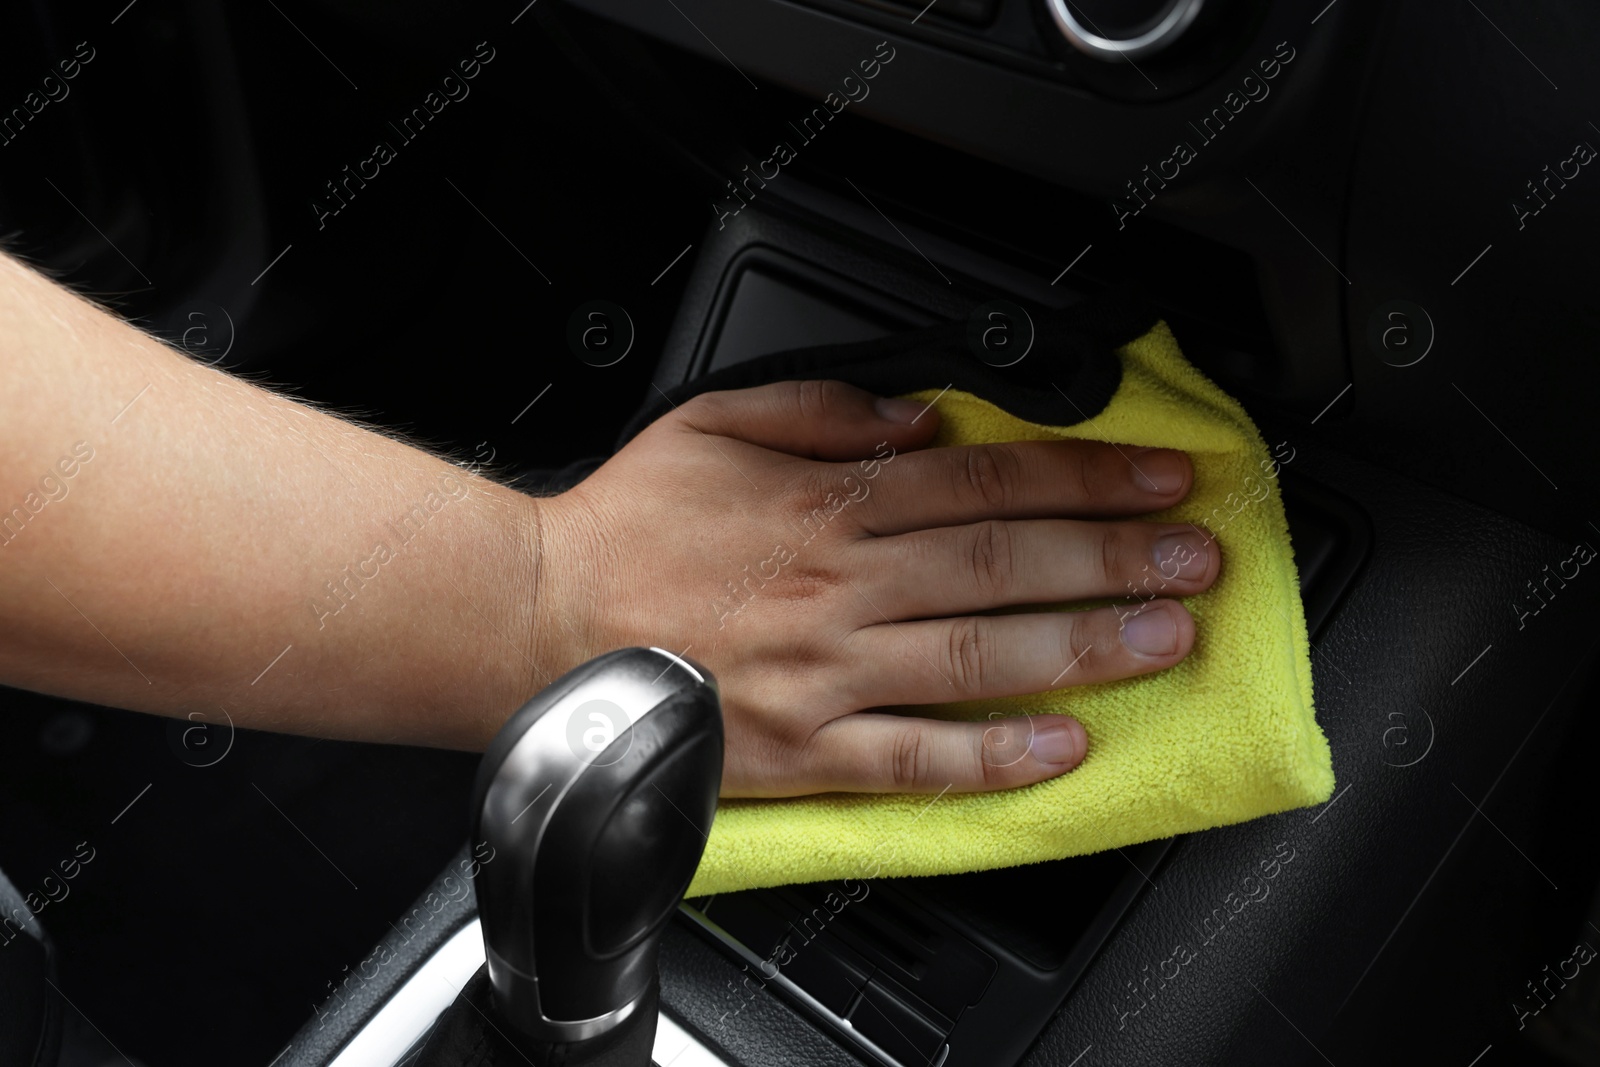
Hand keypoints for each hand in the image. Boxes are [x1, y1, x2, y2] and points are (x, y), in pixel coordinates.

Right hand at [528, 379, 1219, 796]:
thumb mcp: (717, 422)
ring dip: (1083, 644)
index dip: (1084, 480)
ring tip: (1167, 640)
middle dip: (1114, 559)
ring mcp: (827, 670)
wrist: (541, 619)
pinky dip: (995, 754)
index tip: (1160, 483)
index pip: (984, 480)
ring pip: (979, 653)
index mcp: (828, 501)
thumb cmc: (627, 524)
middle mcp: (841, 583)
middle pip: (1003, 563)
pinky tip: (1065, 748)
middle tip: (1198, 562)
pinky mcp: (804, 747)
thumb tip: (923, 415)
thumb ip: (828, 409)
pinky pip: (914, 756)